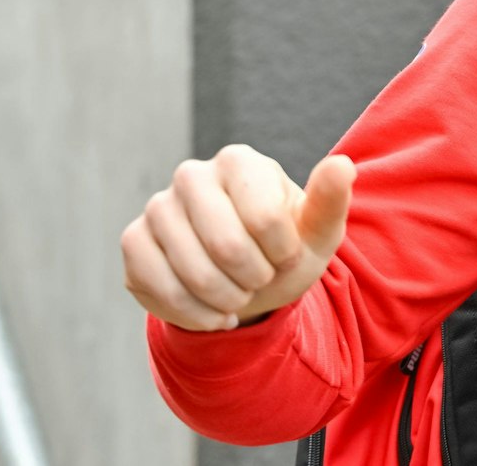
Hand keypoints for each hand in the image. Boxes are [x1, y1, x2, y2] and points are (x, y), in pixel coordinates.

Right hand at [122, 145, 355, 330]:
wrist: (247, 282)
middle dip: (254, 278)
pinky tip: (212, 310)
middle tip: (260, 277)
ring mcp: (157, 207)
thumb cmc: (285, 249)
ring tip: (239, 294)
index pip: (266, 219)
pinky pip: (160, 289)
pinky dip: (194, 313)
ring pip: (192, 273)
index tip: (286, 254)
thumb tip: (342, 165)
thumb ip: (330, 200)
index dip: (283, 253)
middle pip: (226, 247)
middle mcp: (192, 175)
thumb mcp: (317, 232)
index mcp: (240, 162)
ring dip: (227, 300)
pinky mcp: (134, 242)